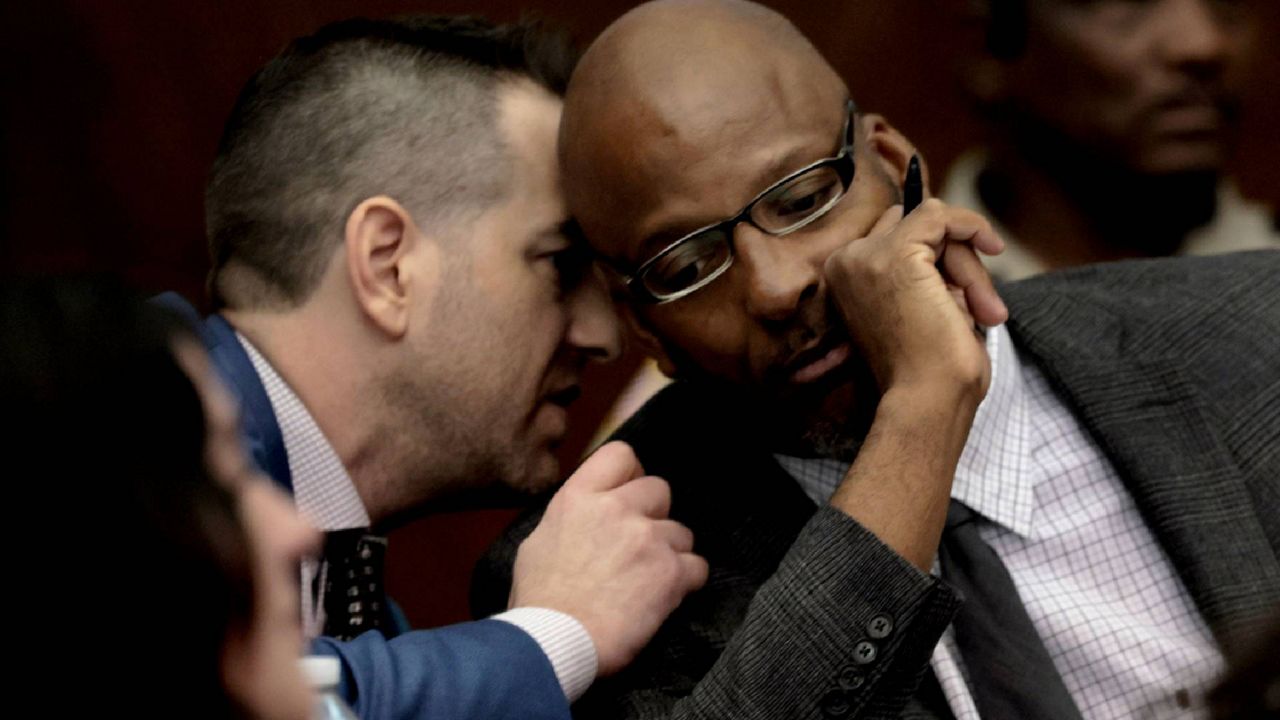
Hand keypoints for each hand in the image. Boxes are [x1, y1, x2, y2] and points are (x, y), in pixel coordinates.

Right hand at [509, 441, 707, 675]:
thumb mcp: (538, 542)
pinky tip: (664, 598)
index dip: (631, 474)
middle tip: (639, 547)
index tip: (629, 496)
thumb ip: (572, 518)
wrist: (553, 643)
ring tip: (648, 581)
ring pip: (682, 532)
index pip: (622, 455)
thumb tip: (587, 516)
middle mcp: (616, 508)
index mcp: (579, 498)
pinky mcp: (670, 572)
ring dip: (671, 553)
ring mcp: (647, 538)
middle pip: (660, 490)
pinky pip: (698, 567)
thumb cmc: (539, 602)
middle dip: (654, 517)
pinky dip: (686, 583)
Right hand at [824, 199, 1006, 405]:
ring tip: (984, 311)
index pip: (894, 236)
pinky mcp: (895, 253)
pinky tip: (991, 246)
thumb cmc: (931, 368)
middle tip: (981, 308)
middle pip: (913, 227)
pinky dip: (971, 226)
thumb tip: (960, 233)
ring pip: (932, 224)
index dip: (937, 257)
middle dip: (954, 259)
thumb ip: (925, 271)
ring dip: (968, 264)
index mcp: (844, 279)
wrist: (929, 397)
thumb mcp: (921, 307)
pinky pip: (939, 214)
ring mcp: (866, 256)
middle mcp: (845, 263)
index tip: (963, 289)